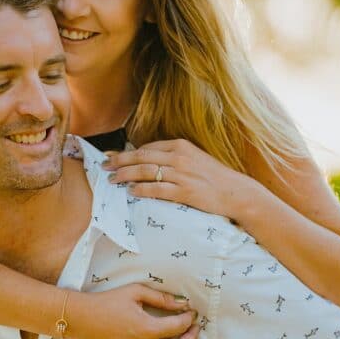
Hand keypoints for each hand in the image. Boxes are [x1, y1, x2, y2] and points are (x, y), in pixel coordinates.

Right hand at [70, 283, 199, 338]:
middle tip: (193, 329)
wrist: (81, 319)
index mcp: (148, 328)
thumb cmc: (107, 302)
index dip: (189, 319)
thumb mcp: (135, 292)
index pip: (179, 326)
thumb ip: (161, 298)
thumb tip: (183, 303)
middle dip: (191, 338)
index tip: (191, 313)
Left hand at [102, 139, 254, 217]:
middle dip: (120, 161)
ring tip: (112, 180)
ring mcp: (181, 174)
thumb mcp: (194, 159)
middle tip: (104, 166)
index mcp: (180, 146)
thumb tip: (150, 161)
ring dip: (125, 175)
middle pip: (141, 156)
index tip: (113, 157)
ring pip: (145, 171)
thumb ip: (173, 158)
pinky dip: (141, 189)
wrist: (235, 192)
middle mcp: (179, 157)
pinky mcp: (184, 191)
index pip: (147, 147)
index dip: (127, 152)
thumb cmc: (214, 177)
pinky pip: (157, 189)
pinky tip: (131, 192)